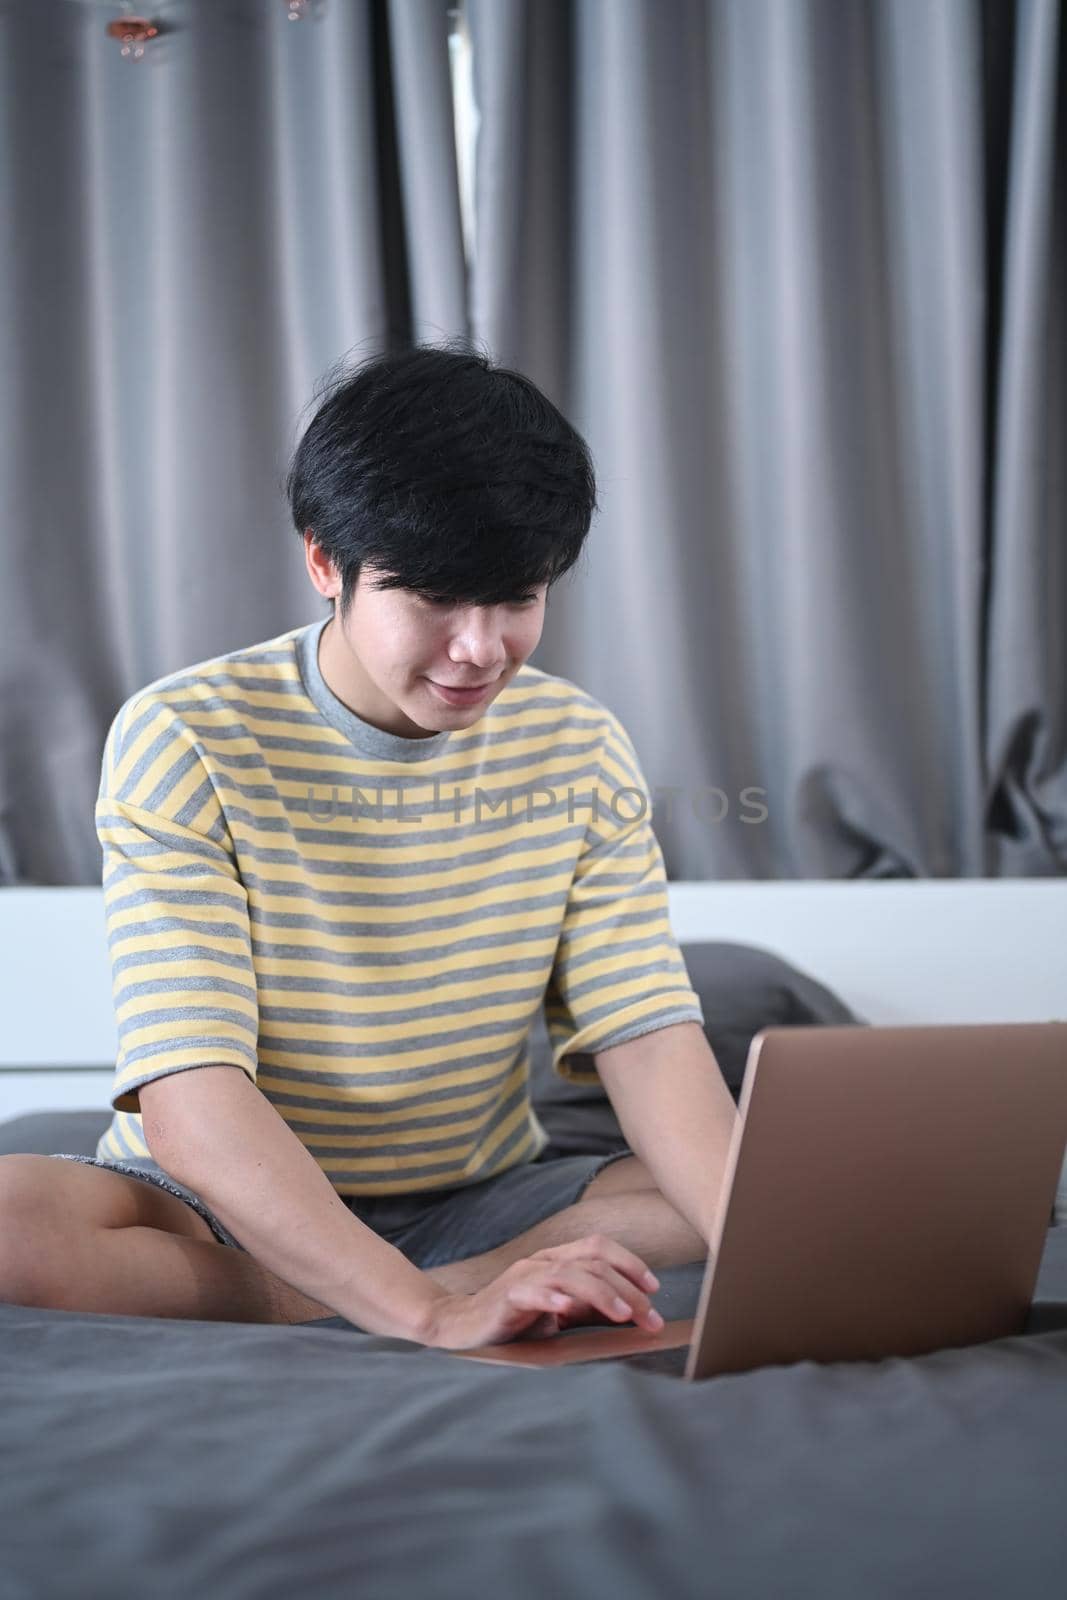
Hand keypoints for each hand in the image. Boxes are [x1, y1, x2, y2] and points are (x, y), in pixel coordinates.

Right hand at [422, 1233, 663, 1350]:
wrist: (463, 1326)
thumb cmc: (515, 1320)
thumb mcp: (560, 1313)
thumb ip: (589, 1307)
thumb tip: (632, 1312)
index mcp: (555, 1260)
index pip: (598, 1248)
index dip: (629, 1263)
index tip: (654, 1288)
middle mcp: (541, 1261)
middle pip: (592, 1262)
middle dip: (628, 1288)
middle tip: (651, 1317)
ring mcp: (523, 1276)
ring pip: (569, 1274)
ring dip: (602, 1293)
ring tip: (625, 1314)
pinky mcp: (505, 1297)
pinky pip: (531, 1292)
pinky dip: (551, 1298)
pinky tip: (567, 1311)